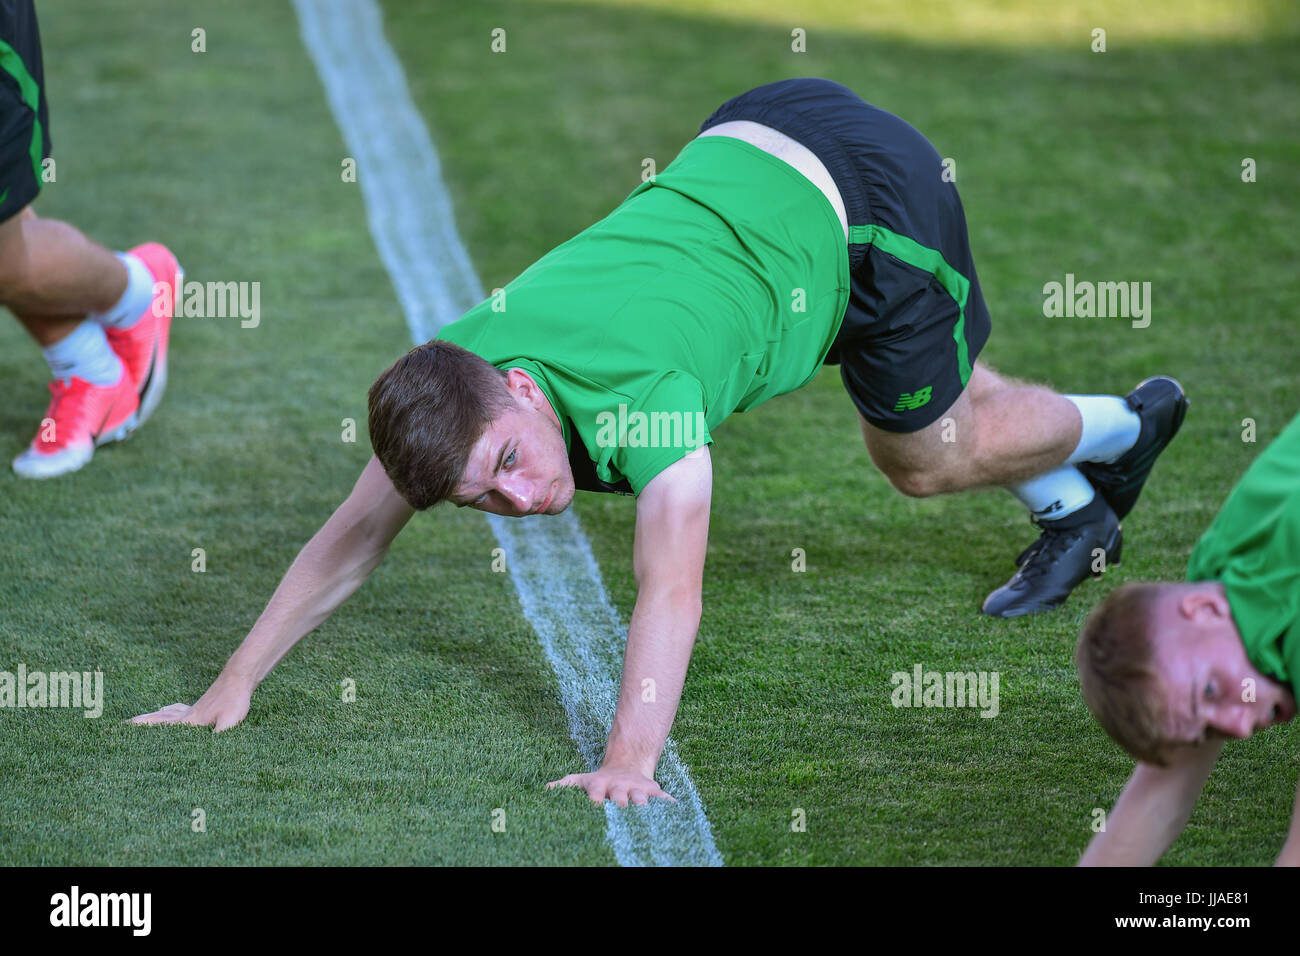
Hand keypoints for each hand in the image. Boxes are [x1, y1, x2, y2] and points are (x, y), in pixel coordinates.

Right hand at [131, 676, 252, 731]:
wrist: (241, 676)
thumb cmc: (234, 700)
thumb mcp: (228, 723)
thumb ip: (218, 738)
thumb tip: (210, 757)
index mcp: (189, 722)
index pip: (160, 728)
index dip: (142, 730)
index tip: (121, 731)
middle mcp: (187, 715)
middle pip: (159, 719)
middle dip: (142, 723)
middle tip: (124, 726)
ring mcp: (194, 707)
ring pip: (167, 713)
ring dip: (154, 716)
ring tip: (142, 719)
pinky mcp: (203, 703)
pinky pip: (179, 709)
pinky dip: (170, 711)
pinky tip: (171, 709)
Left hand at [547, 764, 675, 807]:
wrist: (627, 765)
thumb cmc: (599, 781)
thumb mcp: (580, 780)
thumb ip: (563, 787)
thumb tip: (544, 791)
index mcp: (601, 786)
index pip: (596, 793)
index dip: (596, 799)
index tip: (595, 806)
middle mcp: (620, 787)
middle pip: (621, 796)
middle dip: (622, 802)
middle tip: (622, 807)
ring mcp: (637, 789)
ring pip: (642, 797)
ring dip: (644, 803)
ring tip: (647, 810)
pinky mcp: (653, 792)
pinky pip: (663, 798)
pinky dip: (669, 804)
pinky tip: (676, 810)